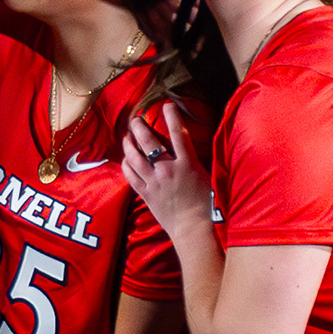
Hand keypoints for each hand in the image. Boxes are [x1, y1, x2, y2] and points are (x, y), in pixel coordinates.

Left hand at [121, 100, 211, 238]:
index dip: (171, 117)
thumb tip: (190, 147)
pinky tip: (125, 158)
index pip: (178, 134)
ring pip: (135, 158)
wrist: (194, 228)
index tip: (166, 105)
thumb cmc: (206, 204)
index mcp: (187, 164)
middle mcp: (167, 170)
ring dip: (129, 144)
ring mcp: (154, 182)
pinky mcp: (146, 194)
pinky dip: (126, 164)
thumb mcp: (207, 177)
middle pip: (149, 142)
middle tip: (135, 118)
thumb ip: (196, 160)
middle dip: (140, 127)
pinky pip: (131, 176)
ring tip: (127, 135)